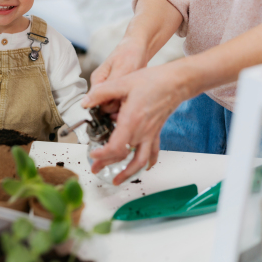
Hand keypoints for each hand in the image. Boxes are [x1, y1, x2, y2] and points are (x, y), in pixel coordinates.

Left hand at [82, 62, 188, 184]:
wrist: (176, 82)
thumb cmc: (153, 81)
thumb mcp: (122, 83)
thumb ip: (101, 93)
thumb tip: (85, 102)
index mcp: (131, 121)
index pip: (115, 148)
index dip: (102, 155)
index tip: (92, 154)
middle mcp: (141, 132)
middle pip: (123, 156)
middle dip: (107, 164)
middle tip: (95, 168)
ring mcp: (150, 134)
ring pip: (139, 161)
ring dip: (128, 172)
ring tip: (118, 180)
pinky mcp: (156, 132)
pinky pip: (153, 152)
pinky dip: (148, 162)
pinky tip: (144, 167)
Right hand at [89, 38, 149, 117]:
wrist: (139, 47)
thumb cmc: (130, 54)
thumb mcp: (121, 69)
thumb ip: (109, 85)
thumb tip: (94, 99)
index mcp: (97, 80)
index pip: (96, 101)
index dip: (109, 104)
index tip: (123, 101)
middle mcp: (101, 85)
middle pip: (105, 105)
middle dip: (118, 104)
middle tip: (131, 96)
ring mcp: (109, 88)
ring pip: (114, 105)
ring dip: (124, 103)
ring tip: (134, 94)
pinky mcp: (118, 89)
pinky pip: (120, 101)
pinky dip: (128, 100)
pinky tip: (135, 94)